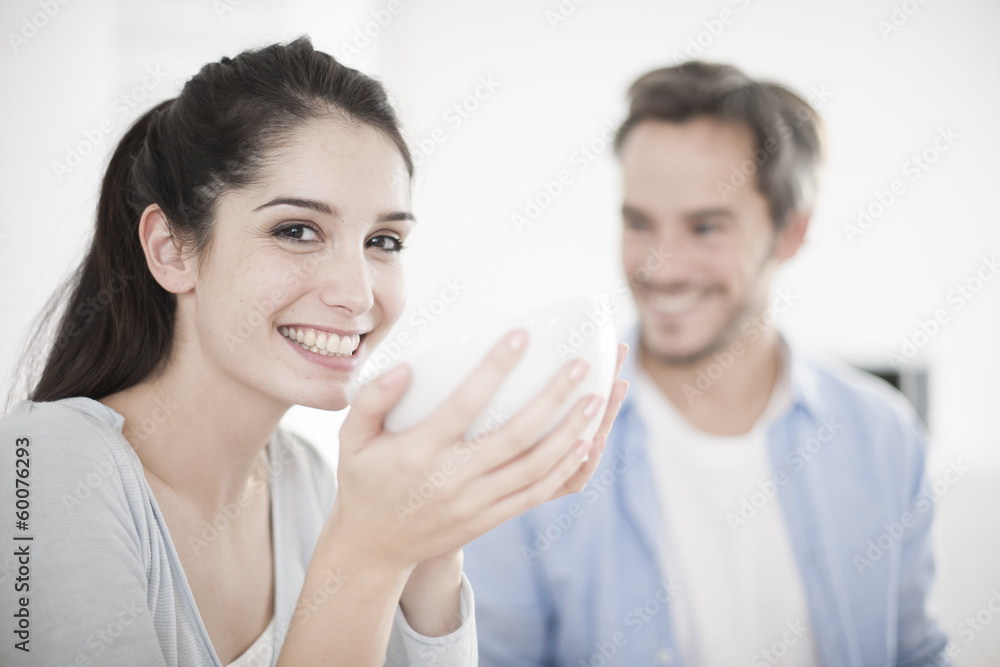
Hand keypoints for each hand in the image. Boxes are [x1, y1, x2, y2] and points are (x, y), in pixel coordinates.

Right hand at [330, 330, 627, 569]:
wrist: (372, 548)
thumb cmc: (364, 480)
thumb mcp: (352, 438)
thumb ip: (371, 398)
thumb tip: (406, 367)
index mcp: (419, 453)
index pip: (464, 405)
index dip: (495, 369)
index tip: (522, 335)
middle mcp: (452, 479)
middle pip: (515, 436)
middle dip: (553, 398)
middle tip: (581, 364)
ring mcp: (475, 503)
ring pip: (535, 467)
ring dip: (571, 432)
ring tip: (597, 398)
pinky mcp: (489, 519)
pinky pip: (535, 494)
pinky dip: (564, 469)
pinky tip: (587, 443)